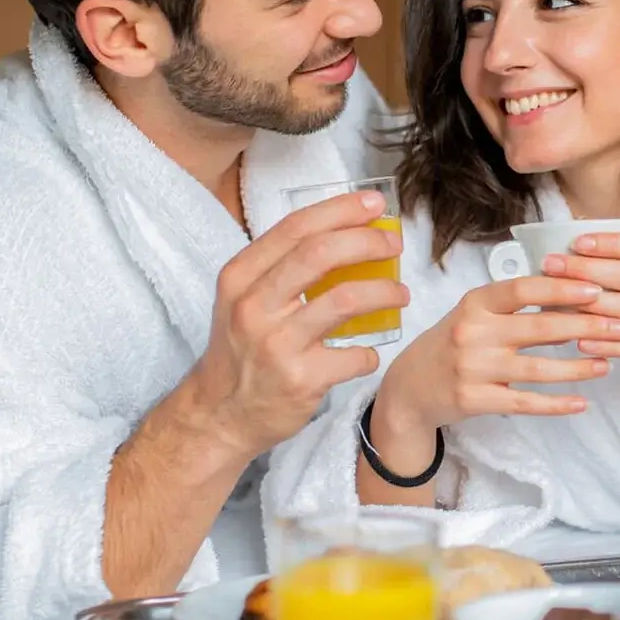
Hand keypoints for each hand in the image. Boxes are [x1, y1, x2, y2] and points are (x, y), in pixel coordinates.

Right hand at [190, 189, 407, 455]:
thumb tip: (345, 232)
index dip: (340, 210)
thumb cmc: (242, 348)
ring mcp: (277, 344)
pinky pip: (355, 355)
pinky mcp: (301, 379)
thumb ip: (282, 267)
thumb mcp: (244, 298)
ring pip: (345, 299)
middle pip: (320, 253)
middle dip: (367, 241)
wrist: (219, 414)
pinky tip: (369, 351)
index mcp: (240, 276)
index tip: (374, 205)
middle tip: (393, 244)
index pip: (295, 227)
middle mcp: (253, 306)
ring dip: (384, 292)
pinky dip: (370, 352)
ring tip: (400, 293)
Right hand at [375, 276, 619, 433]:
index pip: (522, 288)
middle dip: (586, 326)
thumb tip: (567, 289)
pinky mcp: (475, 400)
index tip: (595, 289)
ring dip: (578, 367)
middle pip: (538, 327)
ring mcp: (473, 368)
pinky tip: (582, 402)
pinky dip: (556, 403)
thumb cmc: (450, 344)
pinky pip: (524, 402)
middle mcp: (472, 332)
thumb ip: (510, 304)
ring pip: (538, 369)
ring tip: (607, 363)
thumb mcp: (472, 314)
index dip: (561, 288)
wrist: (408, 388)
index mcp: (474, 303)